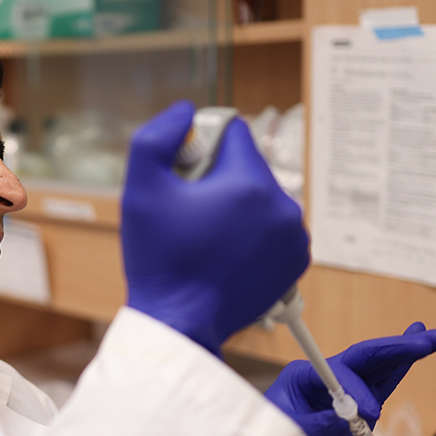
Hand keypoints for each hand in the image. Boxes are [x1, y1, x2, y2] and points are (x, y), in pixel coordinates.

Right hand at [121, 101, 308, 355]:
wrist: (180, 323)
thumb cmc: (160, 261)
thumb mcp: (140, 189)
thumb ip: (156, 137)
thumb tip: (185, 112)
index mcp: (250, 184)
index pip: (231, 131)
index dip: (198, 148)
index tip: (182, 180)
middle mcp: (283, 207)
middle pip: (245, 166)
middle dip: (216, 181)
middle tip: (188, 214)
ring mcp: (294, 237)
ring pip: (259, 197)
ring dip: (234, 207)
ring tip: (204, 238)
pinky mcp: (296, 261)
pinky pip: (271, 227)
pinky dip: (250, 234)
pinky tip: (222, 254)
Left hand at [254, 323, 435, 435]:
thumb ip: (313, 427)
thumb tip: (343, 420)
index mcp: (301, 377)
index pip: (337, 371)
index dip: (356, 389)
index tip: (367, 415)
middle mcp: (323, 376)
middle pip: (363, 356)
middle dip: (395, 347)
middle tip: (427, 336)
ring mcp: (343, 389)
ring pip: (377, 366)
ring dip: (404, 352)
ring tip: (433, 337)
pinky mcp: (357, 406)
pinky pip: (381, 383)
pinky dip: (398, 369)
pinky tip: (415, 354)